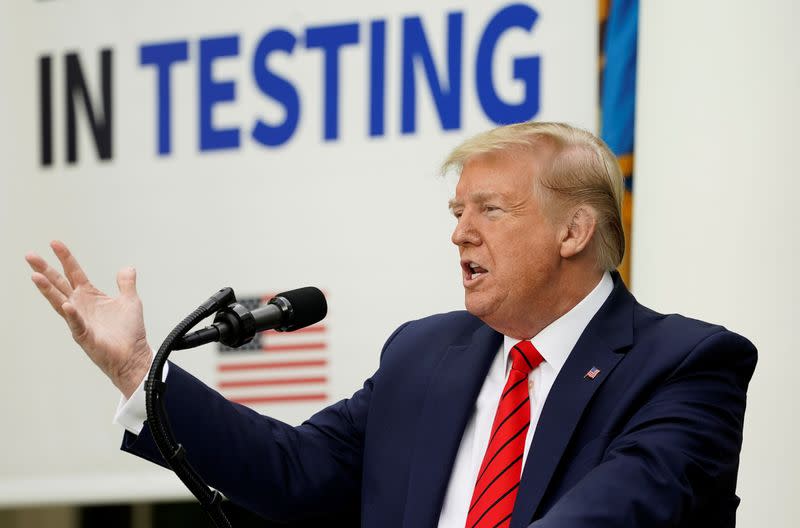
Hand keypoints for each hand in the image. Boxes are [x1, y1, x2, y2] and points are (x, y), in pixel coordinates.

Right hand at [25, 241, 151, 397]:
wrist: (133, 356)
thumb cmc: (129, 332)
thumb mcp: (130, 301)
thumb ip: (126, 283)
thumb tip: (127, 267)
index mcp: (90, 296)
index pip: (74, 272)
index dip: (65, 258)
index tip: (54, 243)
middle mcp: (80, 306)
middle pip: (59, 284)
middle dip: (45, 270)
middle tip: (30, 256)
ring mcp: (79, 320)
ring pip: (59, 301)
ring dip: (48, 290)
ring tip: (36, 276)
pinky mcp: (84, 335)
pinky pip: (76, 323)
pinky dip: (72, 314)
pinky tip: (67, 305)